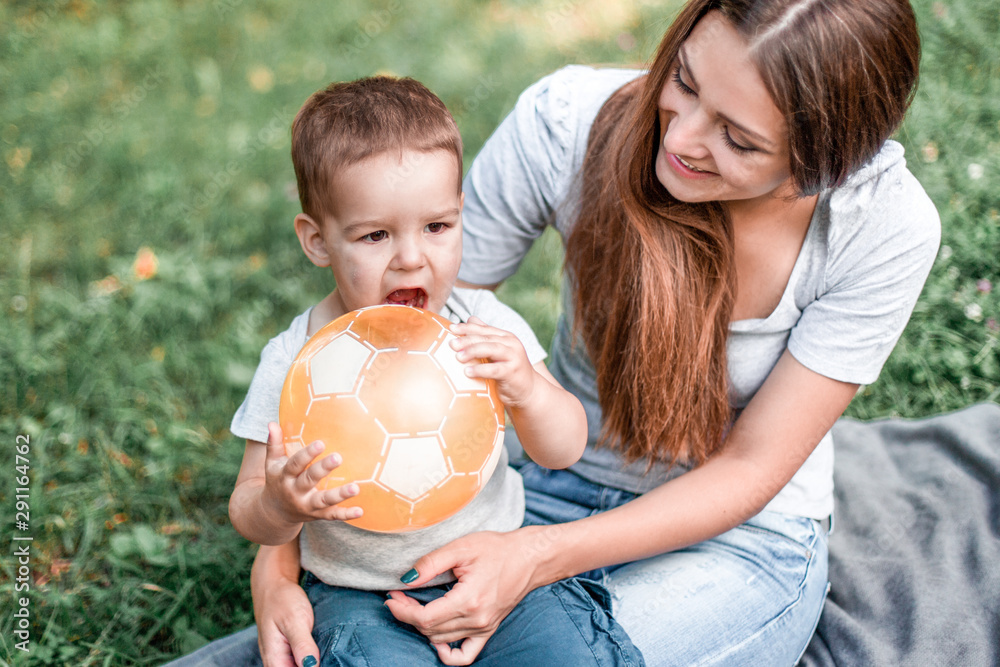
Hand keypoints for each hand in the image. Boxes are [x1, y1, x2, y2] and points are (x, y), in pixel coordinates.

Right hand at [253, 565, 317, 666]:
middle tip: (330, 654)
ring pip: (303, 666)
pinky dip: (313, 657)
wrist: (274, 585)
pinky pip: (302, 661)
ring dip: (315, 662)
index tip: (323, 659)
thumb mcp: (294, 620)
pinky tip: (323, 649)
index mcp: (274, 660)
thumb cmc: (282, 599)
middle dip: (314, 665)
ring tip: (326, 649)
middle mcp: (276, 662)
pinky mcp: (290, 652)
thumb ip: (302, 645)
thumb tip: (312, 666)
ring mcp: (283, 658)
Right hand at [261, 422, 362, 524]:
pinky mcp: (318, 515)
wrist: (274, 513)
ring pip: (324, 501)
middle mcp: (296, 492)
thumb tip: (272, 423)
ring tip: (355, 487)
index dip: (307, 454)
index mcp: (285, 477)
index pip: (296, 464)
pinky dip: (346, 514)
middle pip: (309, 480)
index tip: (321, 443)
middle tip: (338, 457)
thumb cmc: (277, 480)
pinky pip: (333, 515)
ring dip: (339, 495)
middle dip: (323, 469)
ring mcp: (308, 505)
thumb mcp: (272, 463)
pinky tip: (360, 510)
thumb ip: (274, 444)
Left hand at [385, 529, 545, 665]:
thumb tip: (406, 579)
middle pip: (430, 630)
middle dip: (407, 615)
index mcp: (469, 600)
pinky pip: (466, 654)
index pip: (425, 618)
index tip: (392, 596)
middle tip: (398, 596)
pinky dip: (447, 653)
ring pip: (441, 640)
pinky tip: (436, 638)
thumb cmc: (497, 548)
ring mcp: (484, 628)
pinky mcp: (488, 629)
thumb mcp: (461, 548)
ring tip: (412, 607)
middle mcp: (477, 620)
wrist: (529, 557)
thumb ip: (431, 563)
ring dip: (422, 627)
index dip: (402, 610)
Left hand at [450, 317, 536, 408]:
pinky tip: (468, 372)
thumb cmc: (509, 371)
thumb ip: (486, 337)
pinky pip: (494, 369)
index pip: (484, 329)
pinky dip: (480, 370)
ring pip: (491, 349)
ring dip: (473, 351)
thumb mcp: (498, 352)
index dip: (467, 327)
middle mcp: (511, 343)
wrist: (529, 391)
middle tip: (451, 344)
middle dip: (467, 339)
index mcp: (506, 337)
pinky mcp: (512, 372)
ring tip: (458, 356)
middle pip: (486, 337)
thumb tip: (470, 318)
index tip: (451, 328)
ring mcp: (514, 357)